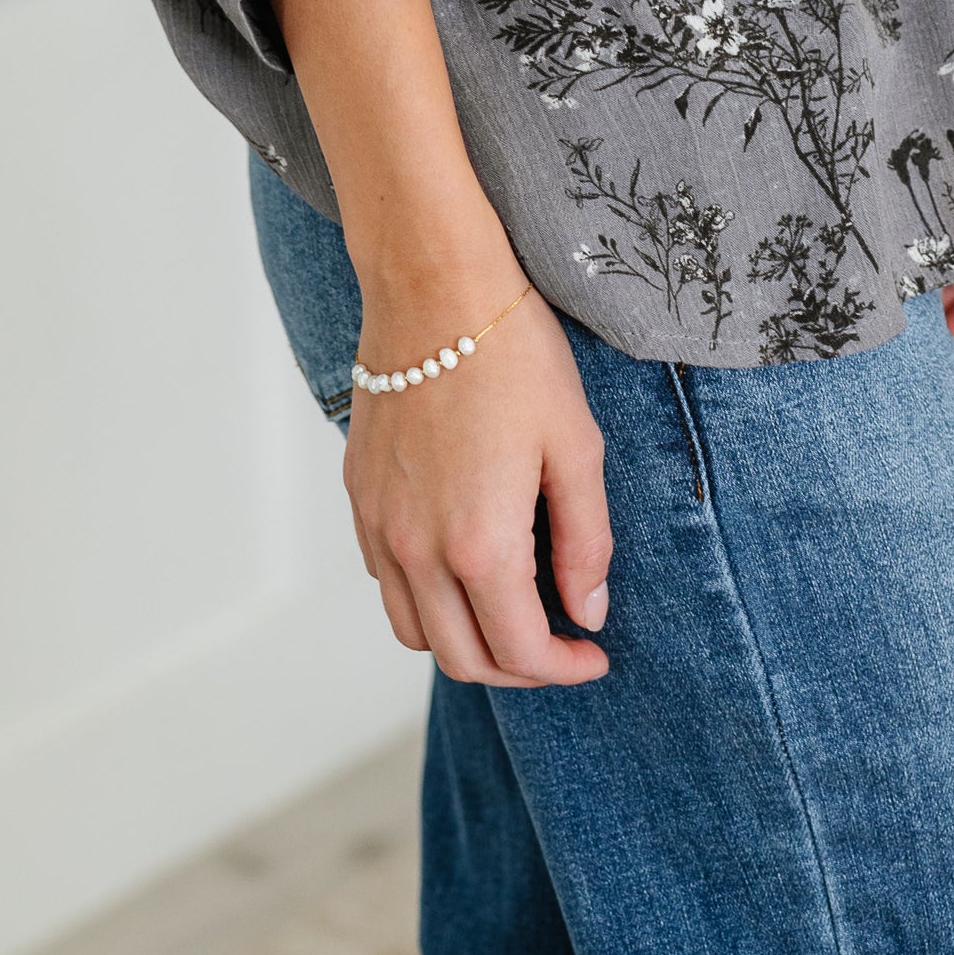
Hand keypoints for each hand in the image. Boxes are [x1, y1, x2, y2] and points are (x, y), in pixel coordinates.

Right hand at [345, 281, 611, 686]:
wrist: (435, 285)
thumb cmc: (514, 355)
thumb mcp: (576, 445)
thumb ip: (585, 540)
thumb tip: (589, 610)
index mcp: (479, 544)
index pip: (520, 651)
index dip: (565, 667)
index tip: (595, 652)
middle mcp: (416, 549)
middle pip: (463, 659)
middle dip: (518, 668)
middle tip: (560, 642)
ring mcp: (379, 524)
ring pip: (415, 630)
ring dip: (466, 641)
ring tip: (512, 611)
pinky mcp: (359, 495)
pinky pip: (385, 579)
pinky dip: (425, 597)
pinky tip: (462, 563)